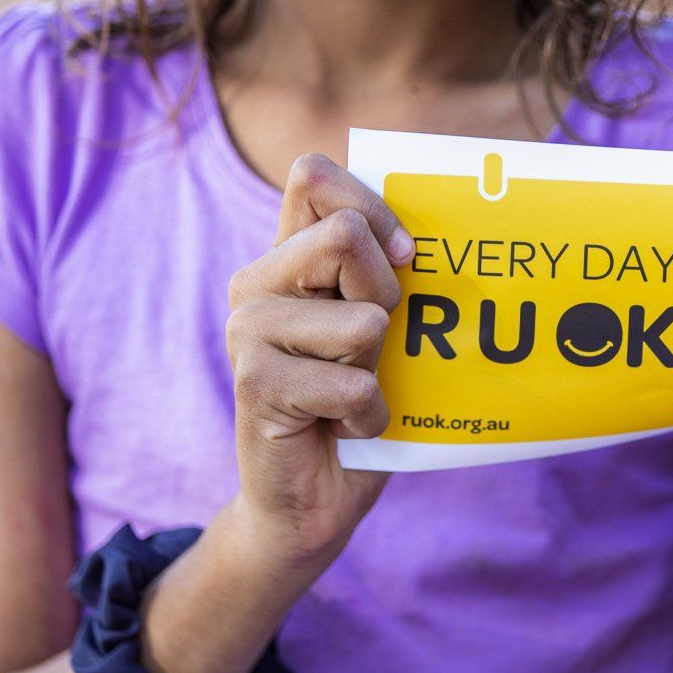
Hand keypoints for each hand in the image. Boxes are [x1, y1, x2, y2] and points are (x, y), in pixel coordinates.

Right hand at [224, 153, 412, 565]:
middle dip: (387, 295)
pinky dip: (370, 413)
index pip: (312, 176)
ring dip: (377, 365)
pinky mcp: (254, 383)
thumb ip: (384, 270)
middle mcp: (256, 283)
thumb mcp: (379, 322)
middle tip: (371, 345)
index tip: (403, 256)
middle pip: (344, 237)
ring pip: (360, 318)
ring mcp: (248, 331)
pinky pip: (354, 382)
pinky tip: (343, 427)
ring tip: (350, 390)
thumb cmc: (358, 401)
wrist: (317, 496)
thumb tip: (424, 237)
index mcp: (286, 256)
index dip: (371, 206)